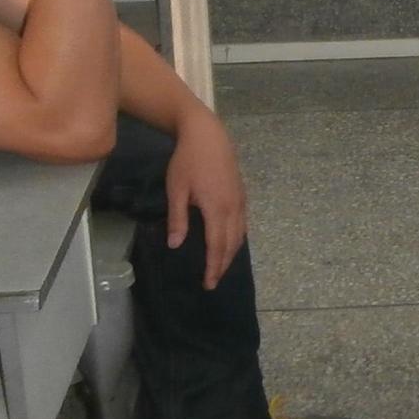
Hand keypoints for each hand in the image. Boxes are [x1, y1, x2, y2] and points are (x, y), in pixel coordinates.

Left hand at [163, 108, 249, 289]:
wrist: (208, 135)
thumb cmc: (187, 161)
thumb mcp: (177, 190)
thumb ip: (178, 218)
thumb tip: (176, 245)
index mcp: (216, 209)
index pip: (216, 246)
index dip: (213, 266)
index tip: (208, 283)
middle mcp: (233, 208)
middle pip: (231, 244)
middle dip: (223, 265)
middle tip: (213, 281)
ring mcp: (240, 201)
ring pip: (240, 235)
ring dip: (231, 254)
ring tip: (221, 266)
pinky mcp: (242, 195)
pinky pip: (243, 224)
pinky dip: (237, 238)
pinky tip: (230, 243)